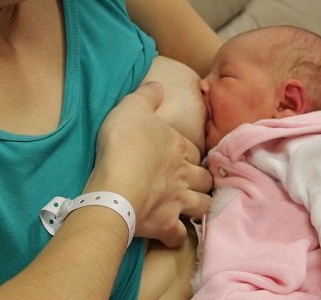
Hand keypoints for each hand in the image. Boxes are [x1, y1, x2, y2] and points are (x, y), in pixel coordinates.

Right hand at [89, 82, 212, 246]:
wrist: (116, 186)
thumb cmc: (124, 143)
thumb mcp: (132, 107)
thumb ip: (147, 95)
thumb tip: (159, 83)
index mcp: (179, 147)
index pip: (195, 151)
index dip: (191, 154)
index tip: (186, 157)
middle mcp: (185, 175)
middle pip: (204, 179)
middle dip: (203, 181)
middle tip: (194, 183)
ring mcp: (178, 202)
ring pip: (202, 207)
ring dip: (199, 207)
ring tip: (191, 208)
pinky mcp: (165, 225)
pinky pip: (177, 236)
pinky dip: (175, 236)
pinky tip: (170, 234)